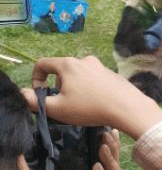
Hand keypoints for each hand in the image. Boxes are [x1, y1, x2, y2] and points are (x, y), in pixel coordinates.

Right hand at [21, 56, 161, 140]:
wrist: (129, 109)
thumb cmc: (91, 108)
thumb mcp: (57, 108)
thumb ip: (35, 102)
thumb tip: (24, 94)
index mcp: (69, 64)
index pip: (42, 63)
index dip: (35, 79)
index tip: (41, 94)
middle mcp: (85, 60)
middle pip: (61, 71)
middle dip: (57, 87)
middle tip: (64, 105)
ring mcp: (101, 66)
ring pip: (78, 76)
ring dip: (73, 89)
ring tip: (82, 107)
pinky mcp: (112, 75)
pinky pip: (93, 80)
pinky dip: (89, 91)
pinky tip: (96, 105)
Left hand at [38, 130, 123, 169]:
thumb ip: (50, 158)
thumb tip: (46, 138)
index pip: (103, 156)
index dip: (108, 143)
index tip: (106, 128)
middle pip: (114, 162)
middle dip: (114, 146)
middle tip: (109, 132)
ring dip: (113, 159)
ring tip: (104, 146)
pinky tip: (96, 166)